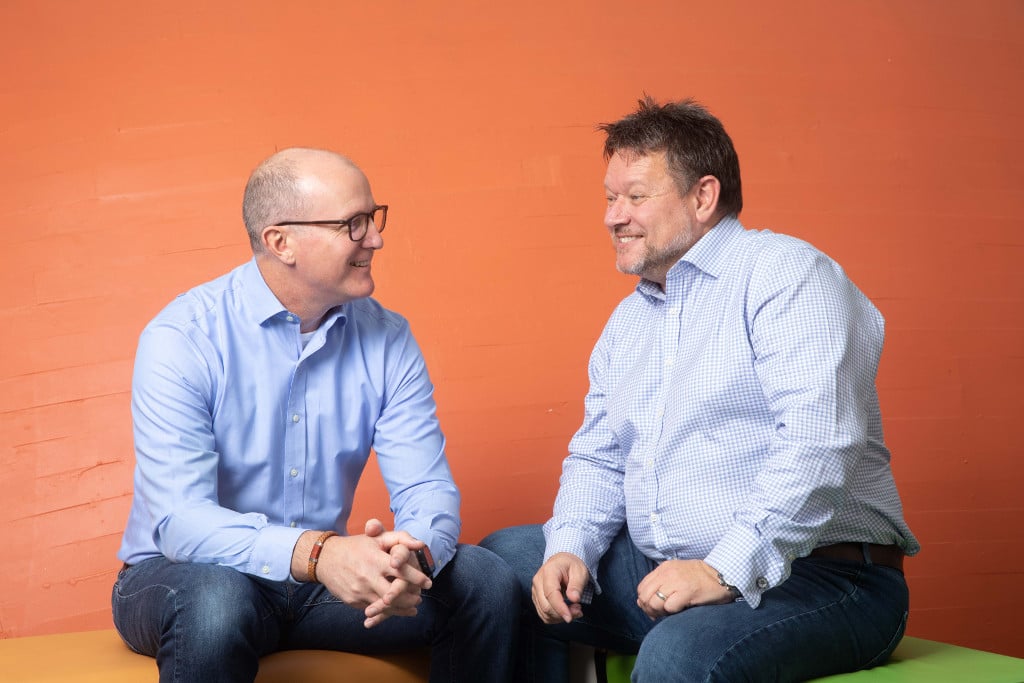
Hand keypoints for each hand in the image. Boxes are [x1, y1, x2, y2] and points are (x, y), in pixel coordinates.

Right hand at [313, 519, 432, 628]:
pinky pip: (373, 610)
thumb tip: (420, 544)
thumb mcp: (377, 538)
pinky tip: (395, 611)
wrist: (325, 559)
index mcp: (376, 559)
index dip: (417, 578)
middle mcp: (368, 577)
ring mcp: (360, 591)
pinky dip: (386, 612)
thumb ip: (400, 539)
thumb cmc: (355, 546)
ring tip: (412, 608)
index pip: (402, 571)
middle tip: (419, 598)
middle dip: (410, 598)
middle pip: (395, 594)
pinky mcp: (353, 601)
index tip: (428, 583)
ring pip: (385, 606)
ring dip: (401, 609)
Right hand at [531, 552, 588, 623]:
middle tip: (579, 610)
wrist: (562, 562)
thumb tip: (574, 599)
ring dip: (560, 617)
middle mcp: (538, 581)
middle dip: (563, 614)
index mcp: (548, 571)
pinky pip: (544, 614)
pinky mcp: (537, 599)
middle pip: (546, 606)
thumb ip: (577, 585)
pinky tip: (566, 611)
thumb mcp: (580, 571)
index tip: (570, 618)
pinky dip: (556, 618)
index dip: (560, 608)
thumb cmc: (571, 566)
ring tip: (575, 609)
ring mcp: (535, 591)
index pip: (550, 594)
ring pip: (544, 613)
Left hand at [636, 559, 735, 618]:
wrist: (721, 575)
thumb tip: (641, 602)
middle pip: (645, 596)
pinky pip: (670, 607)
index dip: (644, 601)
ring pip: (655, 602)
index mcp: (663, 568)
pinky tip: (679, 610)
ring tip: (668, 613)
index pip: (642, 587)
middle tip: (658, 615)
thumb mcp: (676, 576)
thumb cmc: (699, 579)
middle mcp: (668, 573)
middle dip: (649, 609)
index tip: (652, 608)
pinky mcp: (687, 592)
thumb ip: (659, 586)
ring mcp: (677, 582)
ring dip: (659, 612)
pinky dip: (671, 612)